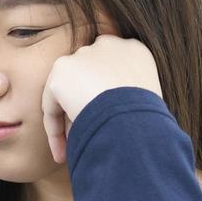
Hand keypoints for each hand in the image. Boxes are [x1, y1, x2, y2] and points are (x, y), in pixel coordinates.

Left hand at [41, 32, 162, 163]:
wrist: (133, 120)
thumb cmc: (149, 121)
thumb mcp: (148, 104)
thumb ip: (128, 98)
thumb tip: (112, 118)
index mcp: (135, 51)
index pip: (113, 72)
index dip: (107, 101)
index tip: (109, 126)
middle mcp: (109, 45)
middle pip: (89, 80)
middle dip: (86, 108)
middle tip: (89, 138)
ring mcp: (83, 56)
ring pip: (70, 93)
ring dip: (71, 122)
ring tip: (74, 151)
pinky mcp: (61, 72)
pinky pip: (52, 107)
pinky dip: (54, 131)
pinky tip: (61, 154)